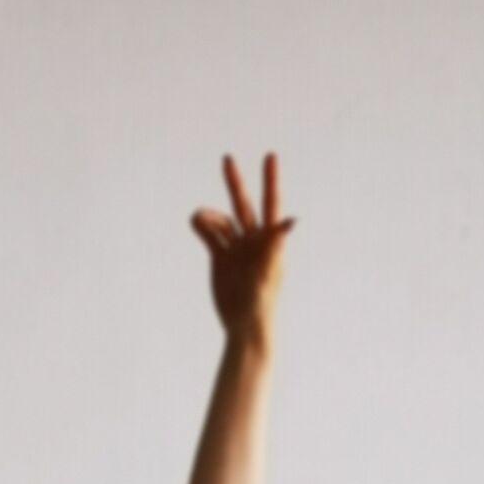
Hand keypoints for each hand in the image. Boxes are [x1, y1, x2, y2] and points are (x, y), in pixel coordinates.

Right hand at [190, 152, 296, 339]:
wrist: (244, 327)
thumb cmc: (262, 305)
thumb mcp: (269, 274)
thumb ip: (276, 245)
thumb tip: (289, 222)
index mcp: (269, 241)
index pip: (270, 204)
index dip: (270, 181)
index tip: (270, 157)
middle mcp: (253, 240)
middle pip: (243, 205)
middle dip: (235, 183)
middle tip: (227, 159)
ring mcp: (236, 248)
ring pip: (221, 222)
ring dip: (209, 216)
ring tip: (197, 217)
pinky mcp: (220, 259)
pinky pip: (209, 237)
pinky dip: (201, 227)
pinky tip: (194, 221)